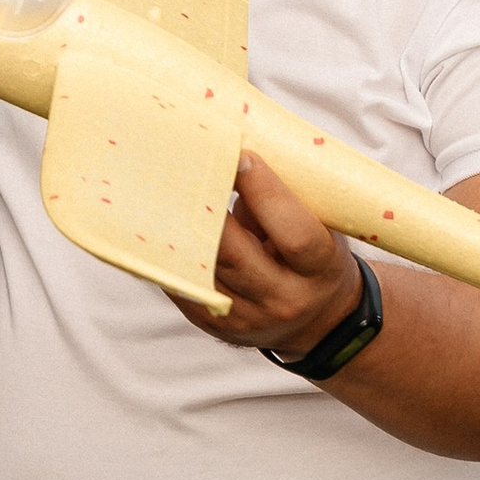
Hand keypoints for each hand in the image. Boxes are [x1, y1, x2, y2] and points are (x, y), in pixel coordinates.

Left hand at [171, 154, 364, 367]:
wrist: (317, 322)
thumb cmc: (315, 261)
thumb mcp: (319, 230)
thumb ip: (281, 204)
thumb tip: (234, 156)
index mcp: (319, 270)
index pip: (293, 233)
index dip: (265, 191)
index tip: (241, 155)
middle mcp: (283, 299)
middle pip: (232, 251)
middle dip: (208, 206)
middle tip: (187, 164)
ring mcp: (246, 317)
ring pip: (201, 267)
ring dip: (180, 227)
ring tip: (165, 188)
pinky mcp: (213, 323)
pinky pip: (184, 282)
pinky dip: (172, 252)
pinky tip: (159, 224)